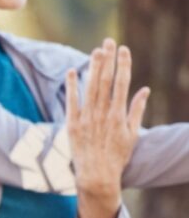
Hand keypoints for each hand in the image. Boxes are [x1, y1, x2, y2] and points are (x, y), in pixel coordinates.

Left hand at [66, 39, 149, 217]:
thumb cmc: (117, 156)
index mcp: (118, 115)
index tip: (124, 49)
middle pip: (105, 81)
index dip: (123, 64)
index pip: (122, 83)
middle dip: (108, 60)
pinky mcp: (72, 124)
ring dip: (93, 67)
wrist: (97, 176)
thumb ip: (137, 110)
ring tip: (96, 51)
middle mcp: (102, 114)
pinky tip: (73, 71)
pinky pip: (71, 101)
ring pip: (90, 87)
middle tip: (109, 41)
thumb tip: (145, 90)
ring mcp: (86, 118)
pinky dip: (72, 86)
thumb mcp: (132, 134)